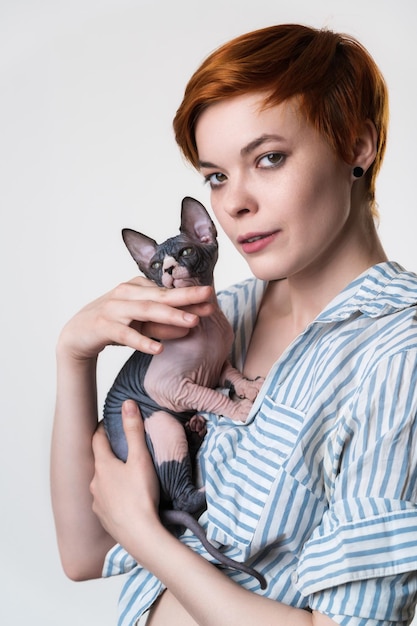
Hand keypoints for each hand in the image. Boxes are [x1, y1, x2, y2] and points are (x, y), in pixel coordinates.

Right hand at [58, 276, 213, 359]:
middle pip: (161, 295)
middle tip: (209, 296)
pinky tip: (159, 349)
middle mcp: (127, 293)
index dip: (190, 294)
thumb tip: (192, 324)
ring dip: (171, 316)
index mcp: (137, 287)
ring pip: (146, 311)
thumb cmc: (114, 324)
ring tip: (192, 322)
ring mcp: (114, 308)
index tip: (212, 296)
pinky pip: (126, 334)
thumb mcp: (141, 322)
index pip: (168, 292)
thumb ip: (163, 322)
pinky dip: (143, 341)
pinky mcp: (104, 326)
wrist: (77, 333)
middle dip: (186, 296)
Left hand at [90, 400, 159, 549]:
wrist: (141, 536)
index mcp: (102, 466)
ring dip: (111, 476)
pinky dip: (114, 495)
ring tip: (127, 474)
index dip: (103, 428)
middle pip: (100, 462)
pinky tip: (126, 498)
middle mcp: (95, 483)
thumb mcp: (141, 458)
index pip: (97, 439)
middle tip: (123, 448)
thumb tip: (127, 404)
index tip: (110, 422)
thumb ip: (134, 430)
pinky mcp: (104, 519)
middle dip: (109, 454)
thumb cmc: (141, 495)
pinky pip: (106, 501)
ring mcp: (97, 503)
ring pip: (102, 483)